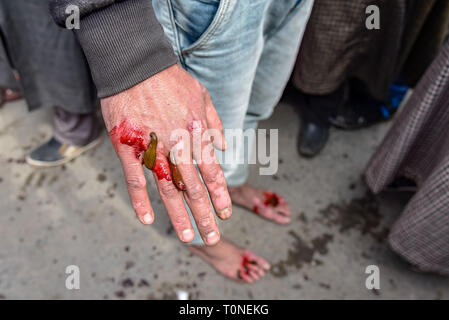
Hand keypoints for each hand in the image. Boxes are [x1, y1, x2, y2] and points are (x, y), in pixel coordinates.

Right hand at [101, 64, 231, 244]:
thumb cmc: (170, 79)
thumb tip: (222, 146)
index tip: (225, 214)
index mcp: (196, 133)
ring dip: (178, 215)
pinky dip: (141, 201)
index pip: (212, 173)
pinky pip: (135, 179)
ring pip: (168, 189)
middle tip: (212, 237)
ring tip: (187, 237)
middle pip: (194, 188)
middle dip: (204, 214)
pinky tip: (148, 219)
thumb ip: (214, 122)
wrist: (135, 64)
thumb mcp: (202, 95)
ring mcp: (152, 148)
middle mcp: (177, 145)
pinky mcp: (128, 148)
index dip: (220, 196)